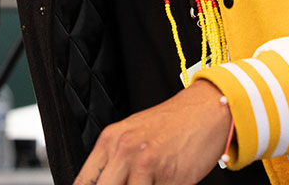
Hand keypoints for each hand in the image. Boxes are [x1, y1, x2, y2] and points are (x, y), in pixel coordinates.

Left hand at [73, 80, 232, 184]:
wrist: (204, 111)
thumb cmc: (169, 124)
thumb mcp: (132, 134)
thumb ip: (113, 160)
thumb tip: (103, 182)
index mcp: (110, 140)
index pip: (84, 181)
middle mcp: (125, 151)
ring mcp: (147, 165)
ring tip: (150, 182)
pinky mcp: (170, 178)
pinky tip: (163, 181)